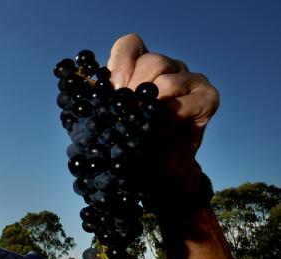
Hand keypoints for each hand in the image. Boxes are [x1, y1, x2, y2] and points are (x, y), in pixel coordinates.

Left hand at [107, 34, 219, 190]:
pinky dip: (167, 120)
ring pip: (167, 80)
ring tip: (139, 126)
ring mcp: (190, 80)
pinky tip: (157, 134)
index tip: (112, 87)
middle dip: (133, 89)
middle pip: (151, 61)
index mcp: (142, 66)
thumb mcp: (110, 120)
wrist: (158, 172)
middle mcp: (168, 67)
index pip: (130, 45)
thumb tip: (92, 93)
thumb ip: (103, 103)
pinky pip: (185, 103)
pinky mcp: (208, 98)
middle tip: (124, 113)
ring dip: (149, 106)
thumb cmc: (132, 143)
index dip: (120, 61)